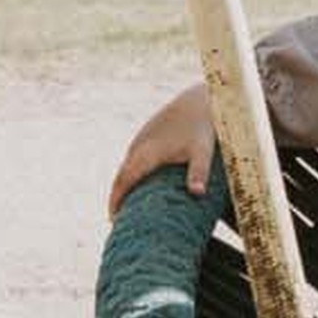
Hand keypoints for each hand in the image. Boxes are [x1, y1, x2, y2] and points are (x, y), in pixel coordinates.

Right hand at [107, 80, 219, 214]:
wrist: (202, 97)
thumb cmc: (204, 126)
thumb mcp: (203, 151)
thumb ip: (199, 172)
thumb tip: (197, 193)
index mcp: (147, 153)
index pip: (123, 181)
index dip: (116, 201)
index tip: (113, 220)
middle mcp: (140, 145)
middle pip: (122, 175)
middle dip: (118, 196)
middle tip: (119, 219)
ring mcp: (143, 137)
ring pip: (128, 164)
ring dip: (125, 183)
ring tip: (130, 203)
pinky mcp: (150, 131)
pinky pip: (136, 155)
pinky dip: (134, 170)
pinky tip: (144, 178)